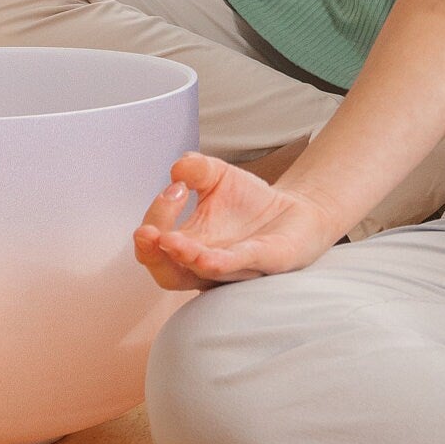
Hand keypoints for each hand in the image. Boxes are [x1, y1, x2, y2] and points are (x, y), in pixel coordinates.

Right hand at [135, 152, 339, 288]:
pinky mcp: (262, 262)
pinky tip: (205, 256)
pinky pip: (237, 267)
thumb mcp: (218, 176)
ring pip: (197, 275)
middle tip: (149, 231)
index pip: (154, 245)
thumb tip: (177, 167)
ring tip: (168, 241)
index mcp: (188, 243)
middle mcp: (204, 263)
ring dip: (182, 259)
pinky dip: (220, 263)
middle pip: (167, 273)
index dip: (154, 219)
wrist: (295, 209)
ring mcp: (232, 267)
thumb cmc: (250, 201)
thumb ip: (196, 169)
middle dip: (151, 252)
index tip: (174, 187)